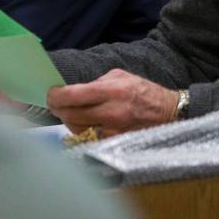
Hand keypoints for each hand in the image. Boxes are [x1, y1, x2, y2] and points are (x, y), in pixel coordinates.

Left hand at [46, 68, 179, 134]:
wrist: (168, 112)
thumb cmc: (143, 91)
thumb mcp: (121, 76)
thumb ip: (97, 82)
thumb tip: (74, 89)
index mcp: (112, 91)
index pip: (73, 95)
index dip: (56, 96)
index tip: (50, 94)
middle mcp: (111, 112)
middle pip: (70, 115)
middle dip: (59, 109)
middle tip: (56, 104)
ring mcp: (112, 130)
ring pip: (77, 129)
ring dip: (69, 121)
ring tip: (72, 113)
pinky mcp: (114, 142)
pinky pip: (89, 138)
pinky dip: (83, 131)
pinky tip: (85, 124)